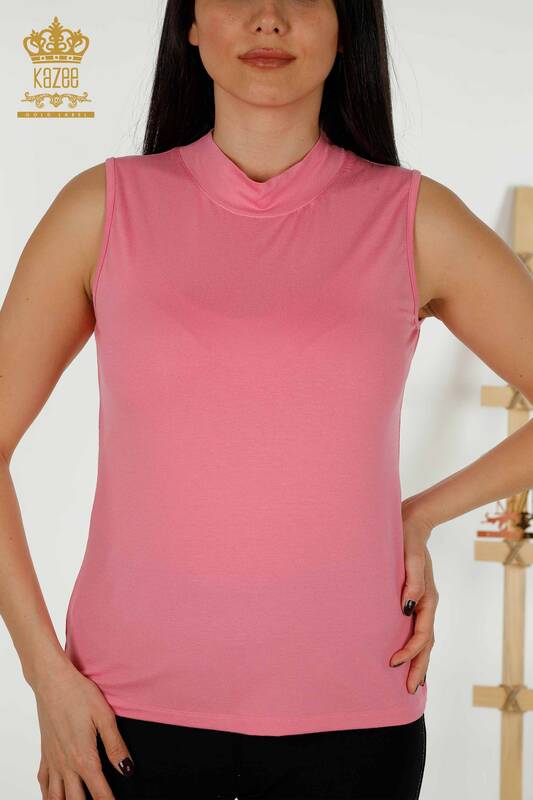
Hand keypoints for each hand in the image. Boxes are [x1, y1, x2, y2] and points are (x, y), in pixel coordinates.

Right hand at [32, 657, 134, 798]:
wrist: (51, 680)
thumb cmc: (78, 693)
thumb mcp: (105, 716)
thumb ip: (116, 746)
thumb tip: (127, 769)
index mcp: (84, 757)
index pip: (99, 793)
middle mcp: (66, 764)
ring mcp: (53, 760)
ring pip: (56, 797)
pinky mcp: (44, 753)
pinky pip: (43, 782)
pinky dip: (48, 795)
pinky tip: (55, 795)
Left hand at [389, 504, 437, 693]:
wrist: (412, 522)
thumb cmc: (408, 539)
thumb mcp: (411, 557)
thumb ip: (412, 580)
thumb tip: (408, 606)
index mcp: (428, 598)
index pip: (421, 634)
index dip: (409, 651)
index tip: (393, 663)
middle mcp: (427, 603)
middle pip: (427, 644)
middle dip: (419, 667)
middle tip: (409, 689)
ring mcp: (421, 602)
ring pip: (423, 639)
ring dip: (417, 660)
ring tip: (411, 682)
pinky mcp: (413, 598)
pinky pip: (416, 628)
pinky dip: (414, 645)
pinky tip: (405, 653)